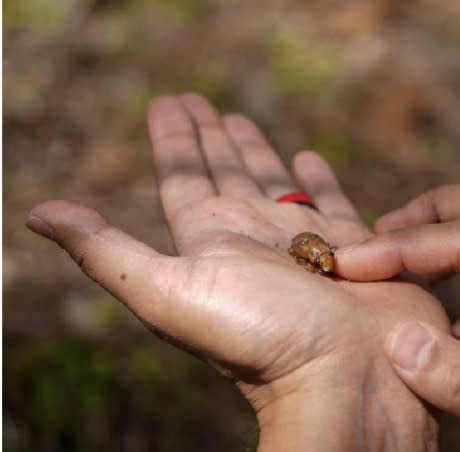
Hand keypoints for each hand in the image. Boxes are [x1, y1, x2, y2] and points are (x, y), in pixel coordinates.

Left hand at [26, 94, 447, 450]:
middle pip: (225, 174)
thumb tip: (36, 214)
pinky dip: (319, 179)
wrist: (349, 377)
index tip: (168, 101)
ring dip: (256, 151)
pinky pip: (331, 201)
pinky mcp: (356, 247)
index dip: (173, 140)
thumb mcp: (170, 295)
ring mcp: (306, 243)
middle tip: (197, 100)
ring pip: (275, 183)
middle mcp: (256, 238)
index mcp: (212, 242)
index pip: (183, 177)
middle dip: (210, 138)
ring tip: (240, 119)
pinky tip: (308, 157)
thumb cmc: (265, 340)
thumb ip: (108, 253)